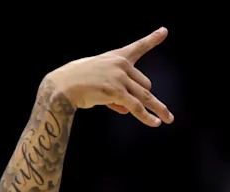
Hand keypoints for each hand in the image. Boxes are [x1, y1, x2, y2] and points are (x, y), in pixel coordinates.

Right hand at [43, 27, 173, 126]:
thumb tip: (126, 109)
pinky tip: (155, 123)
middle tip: (137, 108)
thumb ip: (116, 93)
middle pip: (144, 84)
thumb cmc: (77, 82)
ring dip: (158, 109)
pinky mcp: (116, 92)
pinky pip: (137, 107)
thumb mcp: (100, 81)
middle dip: (142, 97)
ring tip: (167, 119)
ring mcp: (120, 78)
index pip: (138, 47)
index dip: (152, 39)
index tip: (164, 31)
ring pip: (146, 97)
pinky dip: (146, 117)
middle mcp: (121, 65)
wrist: (61, 86)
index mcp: (116, 57)